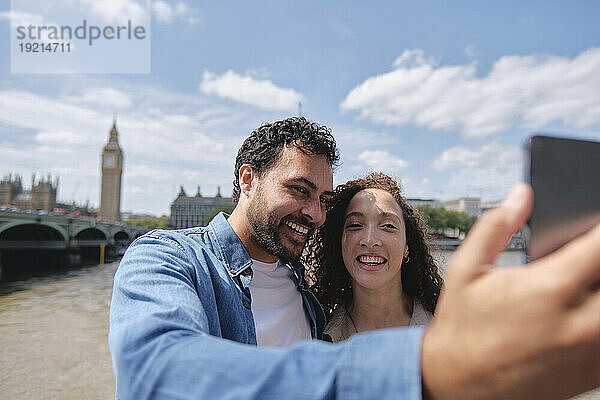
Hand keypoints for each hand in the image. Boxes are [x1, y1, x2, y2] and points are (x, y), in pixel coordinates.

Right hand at [422, 183, 599, 399]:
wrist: (459, 384)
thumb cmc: (462, 328)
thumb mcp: (466, 269)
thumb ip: (496, 227)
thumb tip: (520, 195)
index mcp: (549, 288)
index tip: (594, 224)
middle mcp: (582, 321)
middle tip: (587, 258)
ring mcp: (594, 351)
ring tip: (584, 285)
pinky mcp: (596, 372)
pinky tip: (583, 310)